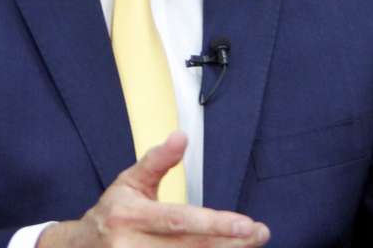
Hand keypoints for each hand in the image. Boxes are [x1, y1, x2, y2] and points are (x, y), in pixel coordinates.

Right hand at [39, 131, 269, 246]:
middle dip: (230, 243)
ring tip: (250, 242)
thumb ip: (157, 160)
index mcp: (130, 217)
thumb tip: (181, 136)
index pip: (179, 222)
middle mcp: (132, 247)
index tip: (247, 224)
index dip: (214, 224)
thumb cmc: (112, 211)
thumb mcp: (130, 180)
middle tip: (259, 233)